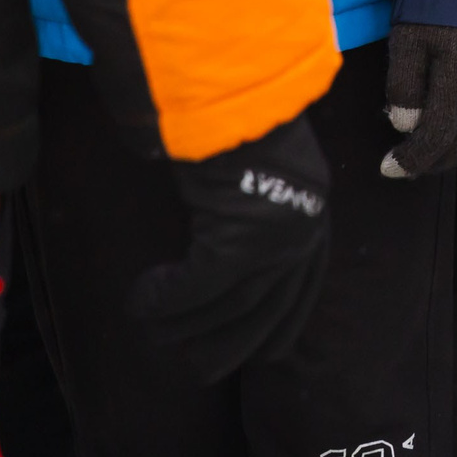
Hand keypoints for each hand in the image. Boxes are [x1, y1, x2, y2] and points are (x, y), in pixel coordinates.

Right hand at [129, 114, 329, 382]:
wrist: (233, 90)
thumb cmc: (240, 128)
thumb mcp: (268, 177)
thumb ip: (265, 217)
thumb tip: (237, 263)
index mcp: (315, 220)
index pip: (302, 296)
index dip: (276, 331)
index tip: (258, 354)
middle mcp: (301, 236)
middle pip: (263, 317)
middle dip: (224, 349)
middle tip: (192, 366)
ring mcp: (272, 240)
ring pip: (223, 309)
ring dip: (179, 323)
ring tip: (149, 319)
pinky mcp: (236, 238)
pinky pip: (195, 289)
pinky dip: (164, 300)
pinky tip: (141, 297)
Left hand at [381, 23, 456, 177]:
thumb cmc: (436, 12)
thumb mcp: (407, 43)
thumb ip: (403, 87)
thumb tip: (404, 126)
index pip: (434, 142)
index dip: (410, 161)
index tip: (388, 167)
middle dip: (428, 162)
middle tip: (403, 164)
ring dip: (452, 154)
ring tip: (428, 153)